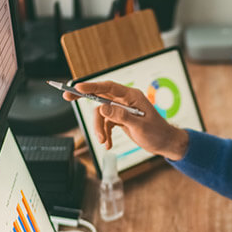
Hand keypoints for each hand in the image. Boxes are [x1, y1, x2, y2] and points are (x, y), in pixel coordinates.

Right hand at [62, 81, 188, 159]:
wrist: (164, 143)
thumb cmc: (157, 133)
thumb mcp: (139, 126)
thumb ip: (121, 116)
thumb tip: (103, 107)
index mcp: (132, 96)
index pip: (109, 87)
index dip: (92, 86)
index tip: (77, 87)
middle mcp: (125, 100)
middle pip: (100, 96)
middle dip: (85, 99)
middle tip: (66, 97)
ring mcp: (122, 109)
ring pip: (101, 114)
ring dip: (99, 128)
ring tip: (104, 141)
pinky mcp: (120, 118)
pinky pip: (106, 123)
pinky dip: (105, 133)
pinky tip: (108, 144)